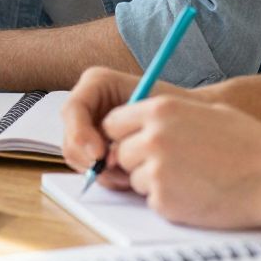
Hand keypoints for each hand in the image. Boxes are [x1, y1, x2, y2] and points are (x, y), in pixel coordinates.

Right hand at [60, 66, 191, 186]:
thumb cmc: (179, 108)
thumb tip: (108, 156)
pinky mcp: (95, 148)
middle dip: (89, 159)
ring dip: (101, 171)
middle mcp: (88, 105)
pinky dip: (106, 177)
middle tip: (116, 173)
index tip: (100, 154)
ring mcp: (89, 128)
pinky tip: (127, 177)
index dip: (80, 133)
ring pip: (77, 157)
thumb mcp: (156, 110)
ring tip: (128, 175)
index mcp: (97, 83)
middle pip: (69, 136)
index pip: (73, 109)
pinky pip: (88, 169)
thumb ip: (128, 126)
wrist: (191, 123)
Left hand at [105, 97, 260, 230]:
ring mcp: (157, 170)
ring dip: (154, 182)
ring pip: (134, 178)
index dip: (124, 135)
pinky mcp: (165, 201)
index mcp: (161, 110)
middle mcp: (153, 137)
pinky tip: (197, 194)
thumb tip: (141, 128)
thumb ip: (168, 118)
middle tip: (173, 165)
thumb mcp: (207, 113)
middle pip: (119, 152)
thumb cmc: (249, 145)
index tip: (138, 143)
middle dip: (138, 160)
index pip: (113, 122)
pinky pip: (152, 201)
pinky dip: (169, 201)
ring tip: (192, 178)